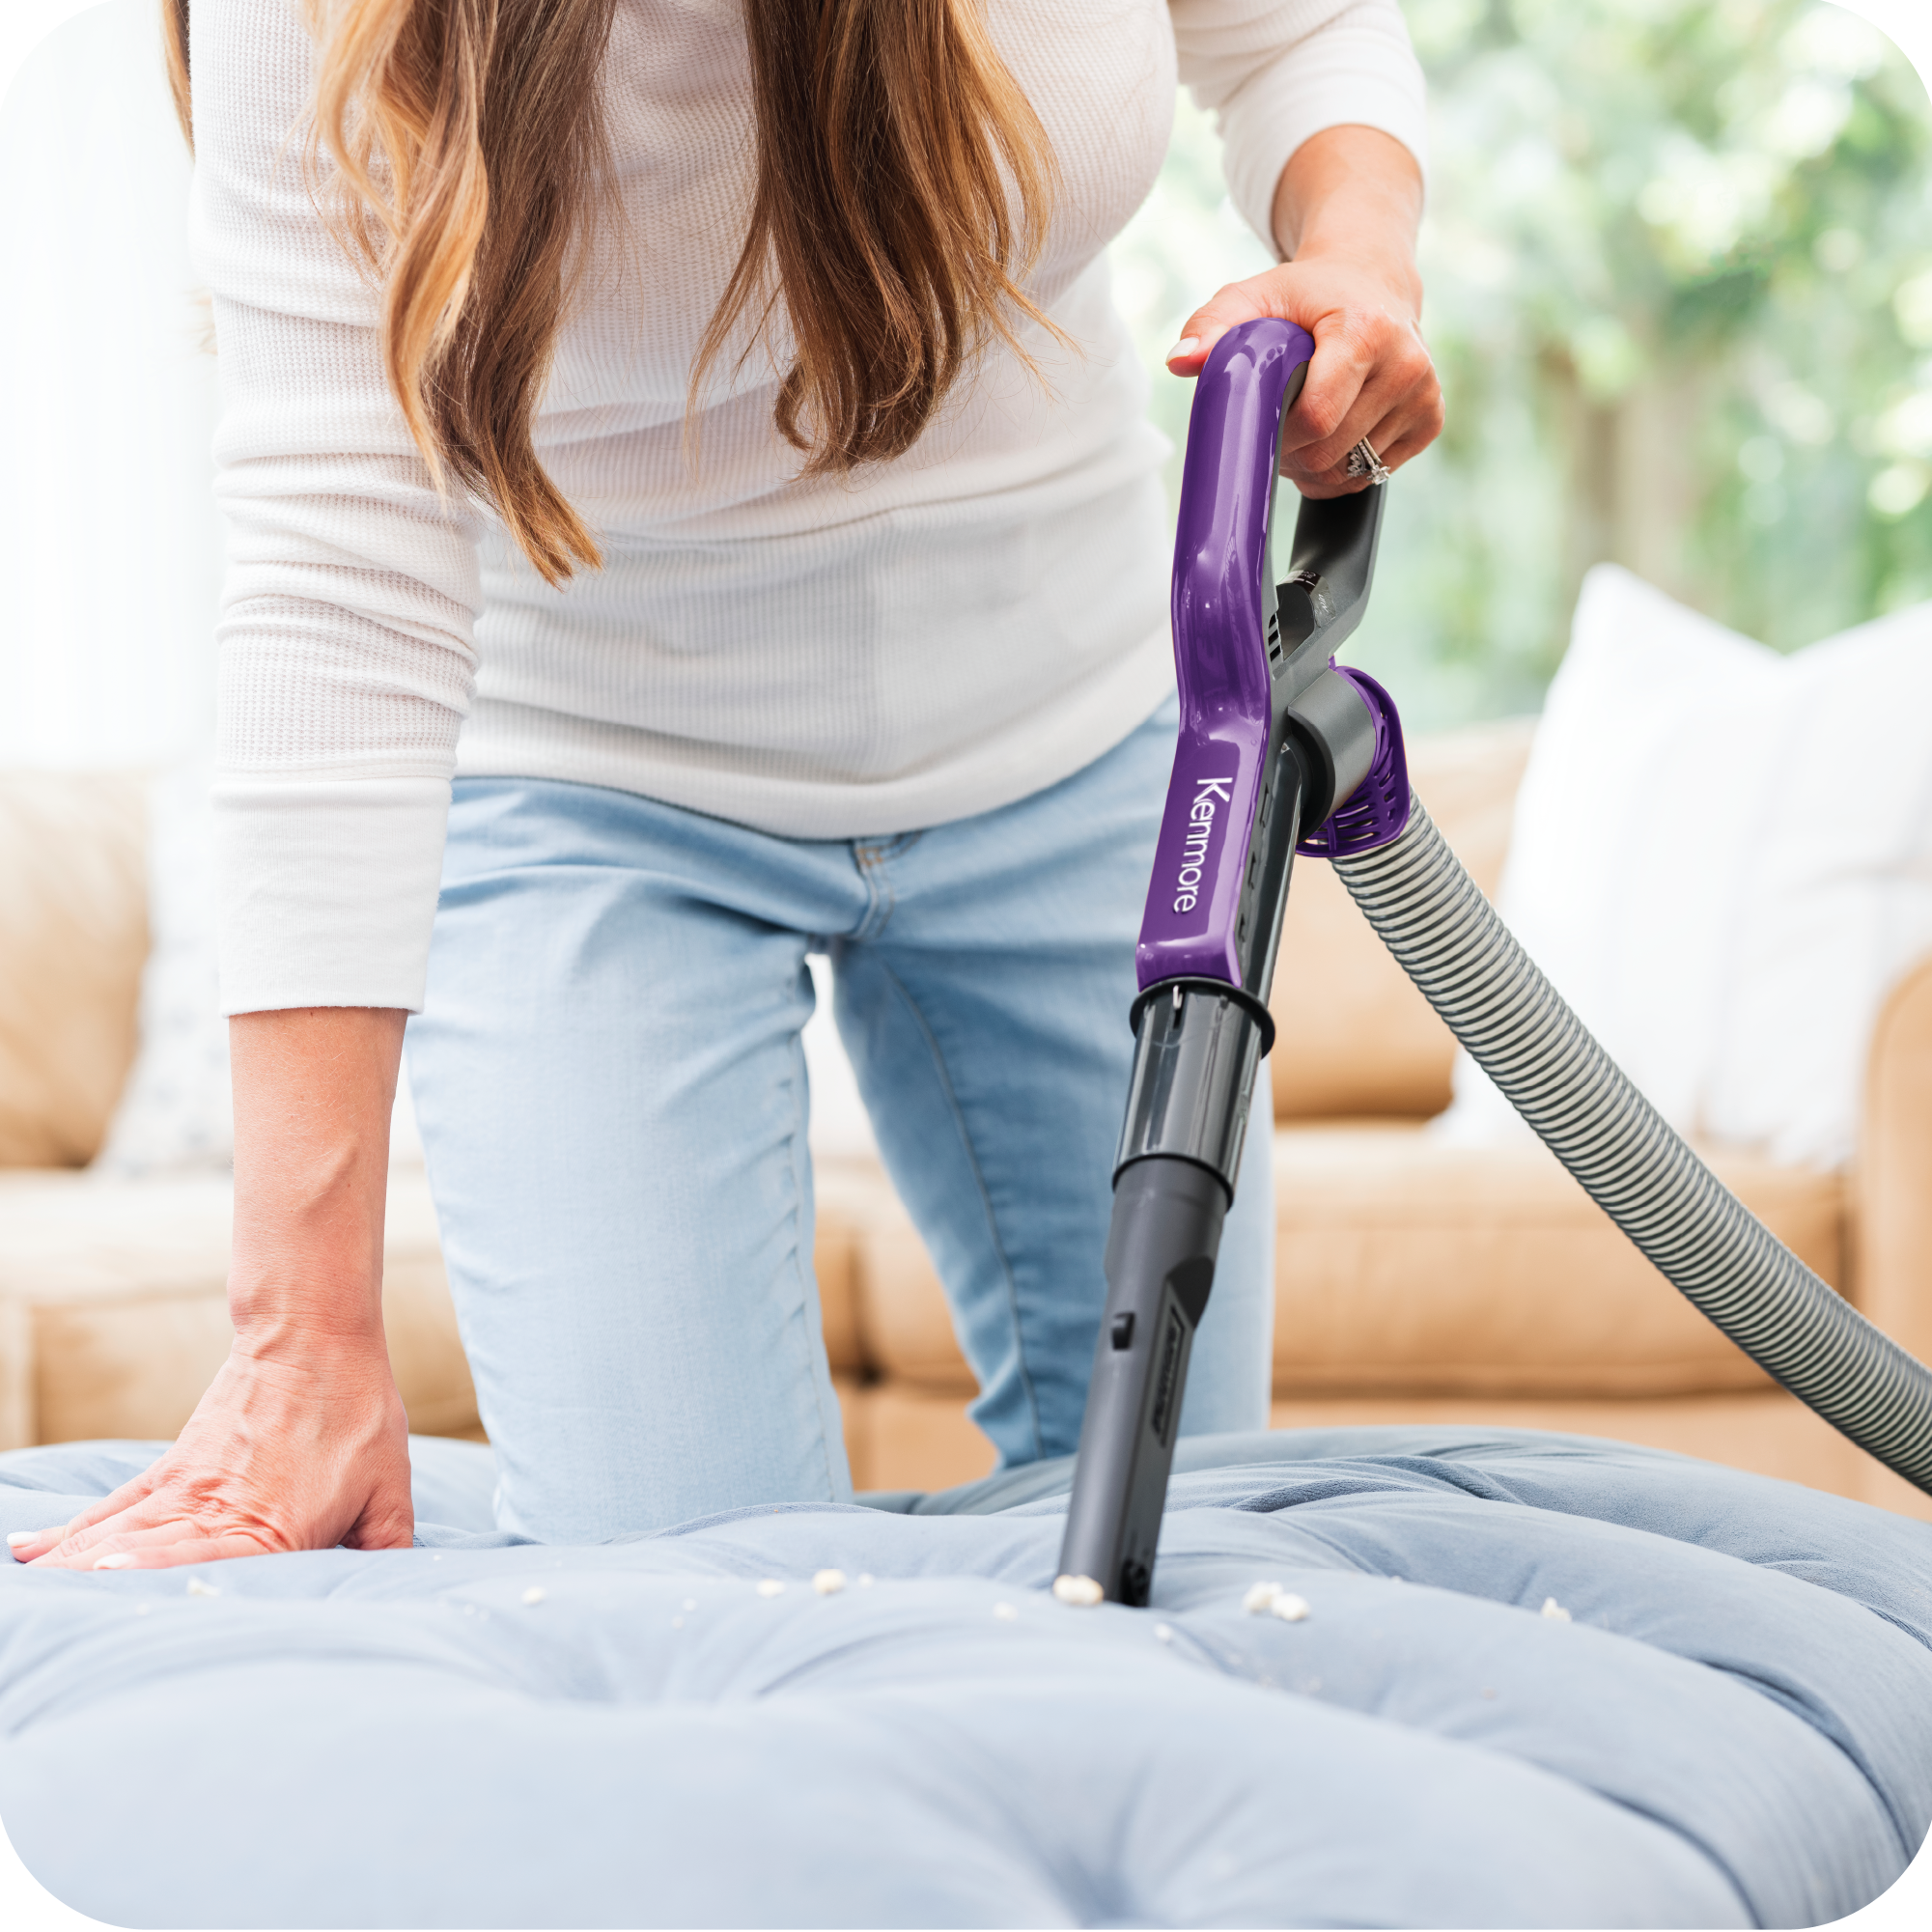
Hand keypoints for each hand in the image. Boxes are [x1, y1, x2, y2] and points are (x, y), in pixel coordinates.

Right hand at [9, 1338, 412, 1570]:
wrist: (315, 1337)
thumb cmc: (357, 1413)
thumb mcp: (388, 1487)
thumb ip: (382, 1546)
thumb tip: (382, 1592)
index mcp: (273, 1527)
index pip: (214, 1560)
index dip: (165, 1571)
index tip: (115, 1580)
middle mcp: (217, 1509)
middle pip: (149, 1558)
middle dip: (101, 1593)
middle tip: (59, 1618)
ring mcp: (187, 1488)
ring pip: (118, 1536)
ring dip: (74, 1571)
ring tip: (34, 1598)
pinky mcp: (172, 1469)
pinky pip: (112, 1506)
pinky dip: (70, 1532)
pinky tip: (29, 1555)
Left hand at [1164, 124, 1441, 497]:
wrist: (1371, 280)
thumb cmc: (1305, 294)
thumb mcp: (1254, 295)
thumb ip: (1212, 326)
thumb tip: (1180, 362)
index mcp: (1366, 331)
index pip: (1316, 419)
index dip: (1279, 434)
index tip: (1265, 418)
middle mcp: (1407, 363)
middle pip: (1330, 454)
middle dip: (1293, 454)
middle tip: (1279, 425)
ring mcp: (1425, 395)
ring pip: (1351, 473)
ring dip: (1316, 466)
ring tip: (1308, 424)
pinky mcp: (1431, 420)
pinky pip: (1373, 475)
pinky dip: (1343, 469)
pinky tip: (1336, 432)